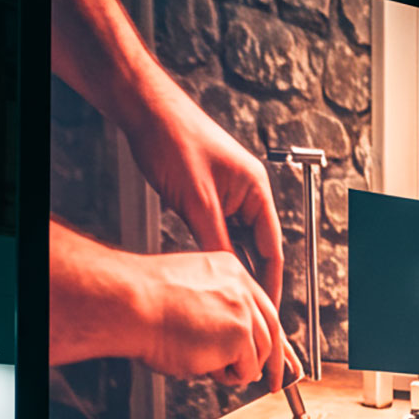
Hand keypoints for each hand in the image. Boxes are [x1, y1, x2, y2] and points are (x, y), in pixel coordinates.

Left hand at [125, 79, 285, 306]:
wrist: (146, 110)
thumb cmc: (174, 139)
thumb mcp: (197, 200)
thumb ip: (215, 240)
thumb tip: (227, 276)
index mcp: (258, 190)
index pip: (272, 248)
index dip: (271, 281)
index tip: (268, 308)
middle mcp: (249, 192)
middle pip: (257, 246)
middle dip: (252, 276)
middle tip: (244, 308)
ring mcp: (230, 192)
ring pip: (236, 239)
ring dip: (230, 263)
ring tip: (226, 293)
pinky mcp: (210, 192)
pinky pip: (219, 228)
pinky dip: (214, 247)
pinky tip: (207, 267)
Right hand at [139, 250, 287, 389]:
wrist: (127, 305)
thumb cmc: (142, 305)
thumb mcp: (187, 298)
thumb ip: (215, 313)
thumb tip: (229, 346)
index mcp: (228, 271)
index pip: (260, 306)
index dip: (265, 334)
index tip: (270, 353)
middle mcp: (241, 286)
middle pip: (272, 329)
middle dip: (274, 361)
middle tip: (273, 382)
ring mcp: (244, 309)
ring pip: (260, 353)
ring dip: (238, 368)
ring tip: (208, 367)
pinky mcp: (240, 334)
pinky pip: (246, 369)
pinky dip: (229, 376)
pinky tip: (206, 366)